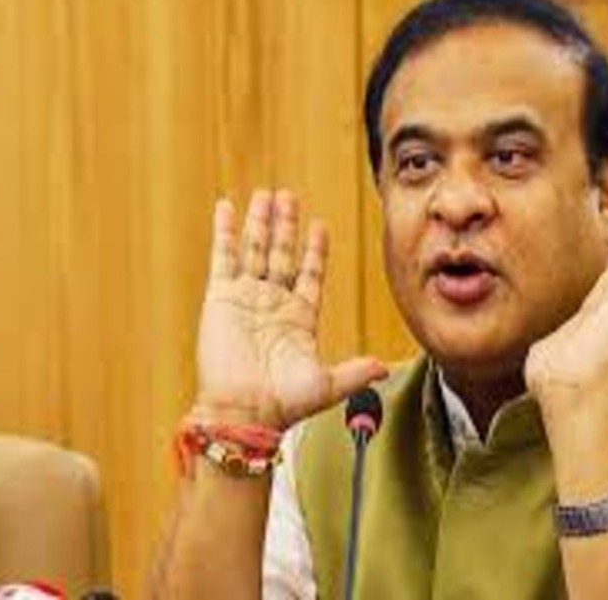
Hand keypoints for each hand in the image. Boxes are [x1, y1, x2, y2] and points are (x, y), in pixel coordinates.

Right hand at [194, 190, 387, 429]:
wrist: (245, 413)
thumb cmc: (284, 403)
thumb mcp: (329, 383)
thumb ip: (356, 371)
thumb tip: (385, 368)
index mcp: (300, 318)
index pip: (310, 273)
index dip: (315, 250)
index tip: (320, 226)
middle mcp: (273, 303)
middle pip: (282, 254)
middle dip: (286, 226)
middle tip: (289, 197)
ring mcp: (247, 297)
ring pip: (255, 249)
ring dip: (261, 222)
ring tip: (266, 194)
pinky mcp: (221, 298)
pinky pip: (223, 257)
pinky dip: (225, 232)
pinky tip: (227, 207)